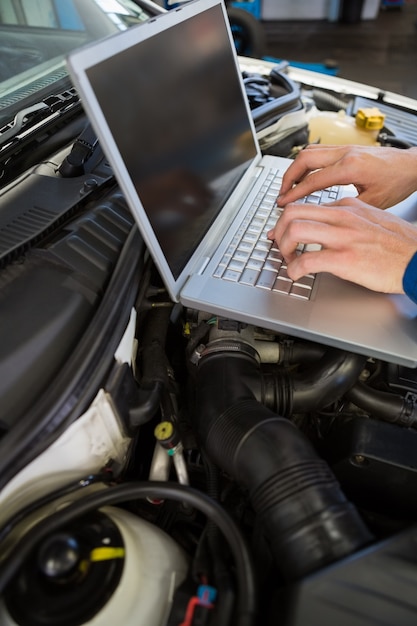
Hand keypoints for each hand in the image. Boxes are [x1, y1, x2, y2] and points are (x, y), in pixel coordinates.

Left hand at [267, 197, 416, 293]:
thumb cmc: (400, 245)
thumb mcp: (373, 220)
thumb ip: (350, 219)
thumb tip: (329, 225)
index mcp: (348, 207)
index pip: (307, 206)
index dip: (289, 221)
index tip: (284, 233)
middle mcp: (342, 218)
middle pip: (293, 212)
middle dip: (279, 230)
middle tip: (280, 245)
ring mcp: (342, 237)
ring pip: (294, 230)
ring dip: (283, 248)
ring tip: (288, 260)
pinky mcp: (344, 259)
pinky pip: (306, 260)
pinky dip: (294, 269)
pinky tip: (296, 274)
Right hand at [277, 144, 416, 208]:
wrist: (412, 166)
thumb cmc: (398, 182)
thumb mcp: (372, 202)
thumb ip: (344, 207)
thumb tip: (322, 216)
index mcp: (350, 167)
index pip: (312, 180)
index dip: (294, 193)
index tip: (283, 203)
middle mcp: (346, 154)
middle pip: (304, 159)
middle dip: (288, 176)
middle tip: (281, 193)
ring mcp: (345, 148)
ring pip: (310, 151)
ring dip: (296, 168)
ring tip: (289, 185)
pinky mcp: (347, 149)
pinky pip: (319, 152)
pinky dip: (306, 163)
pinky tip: (305, 175)